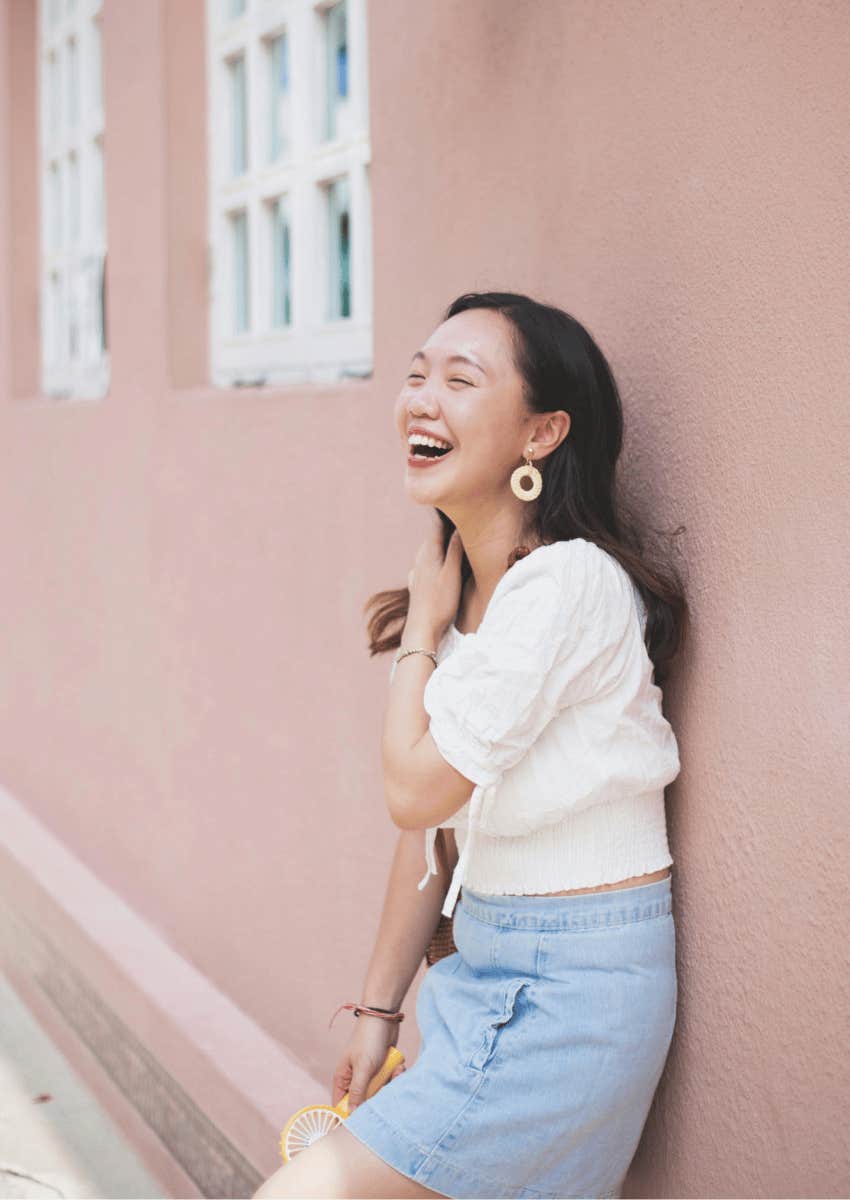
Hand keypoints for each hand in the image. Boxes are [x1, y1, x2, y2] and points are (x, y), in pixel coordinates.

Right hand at [332, 1016, 405, 1112]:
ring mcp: (370, 1074)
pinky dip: (396, 1075)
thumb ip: (357, 1092)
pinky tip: (399, 1066)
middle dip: (379, 1096)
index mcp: (343, 1079)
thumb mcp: (363, 1068)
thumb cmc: (368, 1039)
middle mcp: (355, 1079)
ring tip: (396, 1072)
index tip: (365, 1121)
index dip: (351, 1115)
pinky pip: (390, 1082)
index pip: (341, 1105)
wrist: (384, 1017)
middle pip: (365, 1102)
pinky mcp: (383, 1069)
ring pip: (380, 1092)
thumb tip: (351, 1115)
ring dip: (390, 1084)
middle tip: (386, 1087)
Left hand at [405, 512, 463, 638]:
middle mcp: (420, 559)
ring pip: (429, 551)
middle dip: (447, 531)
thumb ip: (455, 549)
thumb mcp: (452, 573)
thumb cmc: (440, 601)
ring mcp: (417, 572)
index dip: (450, 519)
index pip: (439, 527)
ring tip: (454, 541)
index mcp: (429, 552)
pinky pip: (427, 565)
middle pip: (434, 538)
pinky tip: (438, 564)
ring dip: (441, 546)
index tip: (463, 510)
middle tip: (463, 523)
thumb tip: (459, 527)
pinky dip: (436, 560)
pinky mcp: (417, 585)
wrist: (422, 628)